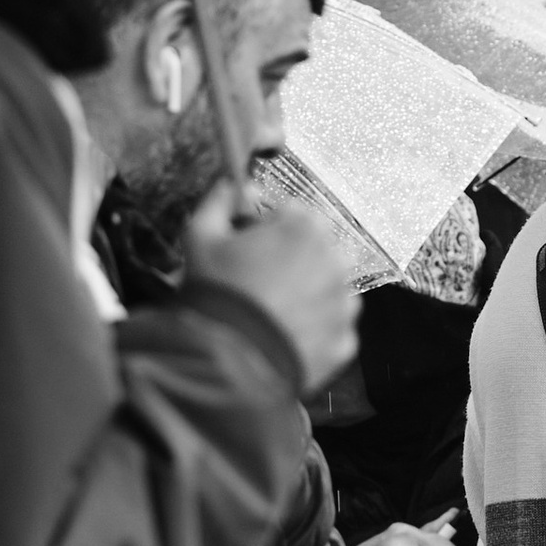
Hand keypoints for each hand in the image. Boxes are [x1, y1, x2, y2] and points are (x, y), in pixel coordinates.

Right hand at [184, 195, 358, 392]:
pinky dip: (311, 332)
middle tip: (255, 284)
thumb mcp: (200, 236)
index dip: (264, 230)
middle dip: (289, 261)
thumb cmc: (215, 293)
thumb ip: (219, 200)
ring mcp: (345, 303)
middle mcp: (337, 260)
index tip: (246, 248)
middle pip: (313, 251)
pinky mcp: (345, 340)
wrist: (228, 362)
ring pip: (325, 290)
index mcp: (306, 227)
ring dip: (304, 296)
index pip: (291, 215)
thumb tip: (234, 183)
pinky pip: (330, 329)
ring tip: (268, 313)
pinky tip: (281, 337)